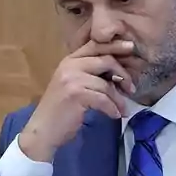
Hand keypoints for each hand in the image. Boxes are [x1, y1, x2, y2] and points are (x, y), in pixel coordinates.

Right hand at [19, 40, 136, 161]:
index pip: (95, 45)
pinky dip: (112, 108)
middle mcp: (69, 65)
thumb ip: (90, 74)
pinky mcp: (75, 94)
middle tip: (131, 88)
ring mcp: (71, 79)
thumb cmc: (61, 110)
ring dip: (118, 99)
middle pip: (105, 60)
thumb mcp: (73, 85)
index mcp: (69, 60)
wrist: (44, 130)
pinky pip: (103, 99)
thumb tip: (118, 71)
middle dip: (123, 74)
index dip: (114, 45)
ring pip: (106, 84)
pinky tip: (115, 115)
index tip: (131, 47)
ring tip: (123, 109)